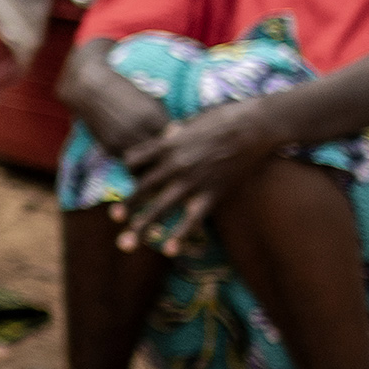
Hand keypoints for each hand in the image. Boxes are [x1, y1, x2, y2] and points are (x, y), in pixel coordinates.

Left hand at [119, 97, 289, 252]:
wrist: (254, 125)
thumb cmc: (224, 117)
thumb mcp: (191, 122)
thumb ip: (176, 133)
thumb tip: (168, 133)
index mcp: (166, 145)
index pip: (133, 160)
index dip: (129, 169)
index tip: (131, 176)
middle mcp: (174, 164)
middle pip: (141, 188)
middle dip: (126, 205)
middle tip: (114, 218)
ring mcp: (192, 181)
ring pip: (159, 207)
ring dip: (141, 226)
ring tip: (125, 243)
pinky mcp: (212, 192)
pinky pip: (192, 219)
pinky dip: (179, 235)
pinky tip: (168, 250)